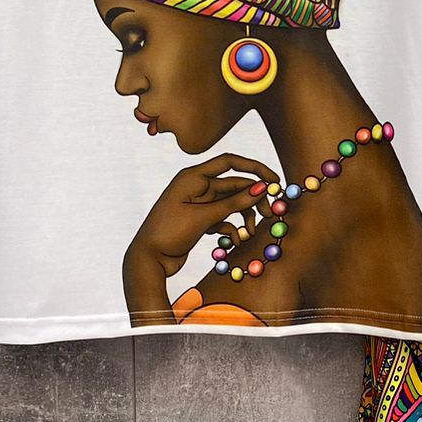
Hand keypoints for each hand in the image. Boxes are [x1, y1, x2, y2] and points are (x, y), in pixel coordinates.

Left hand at [126, 153, 282, 278]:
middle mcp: (196, 186)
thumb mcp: (203, 217)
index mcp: (193, 177)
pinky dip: (232, 227)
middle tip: (269, 212)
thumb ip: (233, 203)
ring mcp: (198, 203)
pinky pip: (223, 218)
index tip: (273, 181)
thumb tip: (260, 188)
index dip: (254, 168)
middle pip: (234, 185)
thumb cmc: (169, 232)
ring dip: (244, 216)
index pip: (229, 162)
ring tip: (250, 231)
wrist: (147, 259)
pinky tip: (236, 240)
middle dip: (253, 198)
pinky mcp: (199, 219)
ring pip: (231, 204)